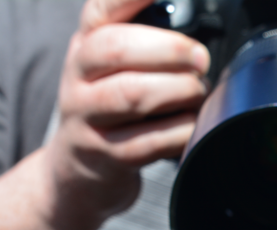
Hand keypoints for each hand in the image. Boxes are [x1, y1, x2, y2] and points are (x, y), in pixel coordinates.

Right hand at [45, 0, 210, 217]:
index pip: (102, 8)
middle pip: (117, 50)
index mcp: (85, 44)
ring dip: (178, 90)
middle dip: (169, 49)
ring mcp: (86, 118)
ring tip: (198, 92)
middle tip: (200, 58)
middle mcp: (78, 76)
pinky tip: (192, 124)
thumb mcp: (110, 64)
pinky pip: (147, 141)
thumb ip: (140, 33)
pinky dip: (179, 130)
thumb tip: (184, 12)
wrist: (75, 167)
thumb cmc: (106, 105)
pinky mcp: (105, 155)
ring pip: (132, 95)